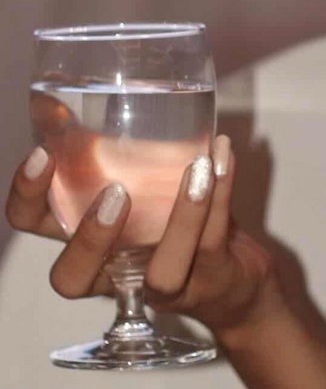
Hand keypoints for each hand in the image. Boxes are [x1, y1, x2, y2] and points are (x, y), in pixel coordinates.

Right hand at [5, 136, 279, 341]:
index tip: (42, 155)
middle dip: (88, 239)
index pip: (36, 225)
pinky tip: (224, 156)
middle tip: (115, 193)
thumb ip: (102, 152)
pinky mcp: (210, 279)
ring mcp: (164, 287)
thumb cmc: (171, 219)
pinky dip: (223, 193)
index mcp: (86, 239)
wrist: (234, 277)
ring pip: (164, 273)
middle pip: (72, 278)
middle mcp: (115, 271)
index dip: (28, 197)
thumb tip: (63, 102)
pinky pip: (214, 241)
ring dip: (181, 218)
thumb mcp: (133, 185)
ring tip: (197, 168)